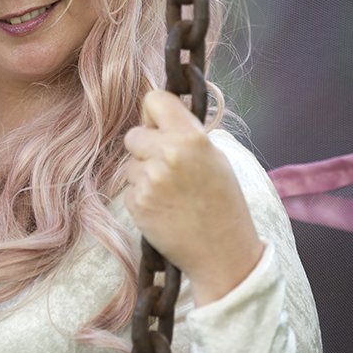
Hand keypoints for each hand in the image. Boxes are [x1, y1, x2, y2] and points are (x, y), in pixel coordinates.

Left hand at [124, 90, 263, 306]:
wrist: (224, 253)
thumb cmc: (224, 203)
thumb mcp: (215, 157)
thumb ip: (185, 134)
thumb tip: (157, 118)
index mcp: (191, 137)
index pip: (154, 99)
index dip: (154, 113)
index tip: (160, 125)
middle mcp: (168, 154)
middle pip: (133, 134)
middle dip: (145, 147)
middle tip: (166, 166)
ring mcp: (150, 180)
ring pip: (130, 164)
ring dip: (144, 175)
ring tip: (171, 193)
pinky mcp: (137, 204)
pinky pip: (129, 189)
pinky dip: (142, 197)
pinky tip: (164, 209)